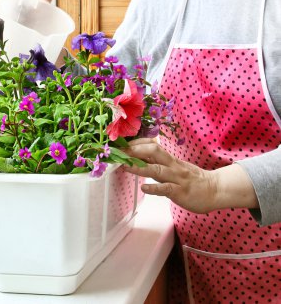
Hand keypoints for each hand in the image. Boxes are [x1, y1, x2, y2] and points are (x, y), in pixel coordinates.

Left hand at [123, 138, 258, 212]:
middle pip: (153, 151)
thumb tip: (139, 159)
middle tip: (120, 152)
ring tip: (126, 167)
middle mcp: (172, 166)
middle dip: (135, 150)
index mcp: (170, 160)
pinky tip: (144, 188)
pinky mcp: (181, 191)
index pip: (152, 145)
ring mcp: (177, 178)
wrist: (215, 189)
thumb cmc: (192, 180)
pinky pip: (166, 188)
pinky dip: (154, 188)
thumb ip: (158, 164)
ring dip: (140, 167)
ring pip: (157, 169)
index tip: (122, 144)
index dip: (136, 144)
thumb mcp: (174, 168)